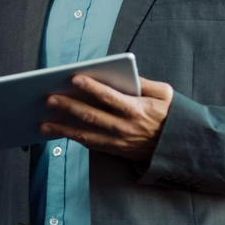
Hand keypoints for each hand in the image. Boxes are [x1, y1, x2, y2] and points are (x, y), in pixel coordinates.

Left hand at [42, 76, 173, 161]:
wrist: (180, 147)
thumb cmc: (172, 115)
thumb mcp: (165, 93)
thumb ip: (143, 83)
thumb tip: (124, 74)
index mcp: (137, 109)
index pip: (109, 96)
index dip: (91, 87)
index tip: (74, 78)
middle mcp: (125, 127)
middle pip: (91, 116)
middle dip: (68, 106)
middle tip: (49, 98)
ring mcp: (119, 142)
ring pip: (86, 135)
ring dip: (63, 129)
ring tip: (44, 123)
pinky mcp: (116, 151)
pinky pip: (91, 145)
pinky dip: (74, 138)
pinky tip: (60, 132)